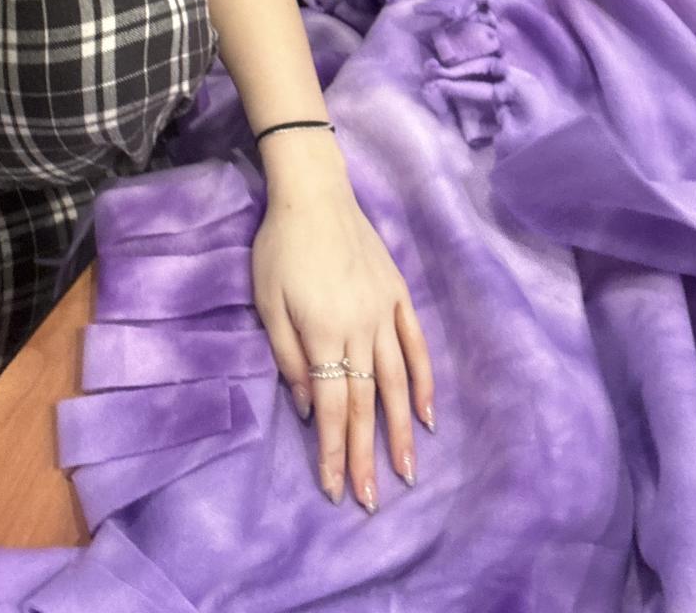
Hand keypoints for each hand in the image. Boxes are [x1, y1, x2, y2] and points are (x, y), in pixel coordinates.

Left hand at [252, 135, 434, 512]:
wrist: (314, 194)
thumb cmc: (280, 248)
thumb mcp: (267, 303)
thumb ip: (289, 358)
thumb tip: (312, 408)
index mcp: (323, 333)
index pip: (333, 407)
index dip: (335, 451)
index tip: (336, 490)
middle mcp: (360, 329)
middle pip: (367, 403)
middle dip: (367, 456)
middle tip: (371, 501)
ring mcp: (384, 312)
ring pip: (396, 382)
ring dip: (401, 429)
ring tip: (406, 471)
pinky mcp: (398, 295)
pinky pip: (416, 344)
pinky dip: (424, 380)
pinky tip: (427, 413)